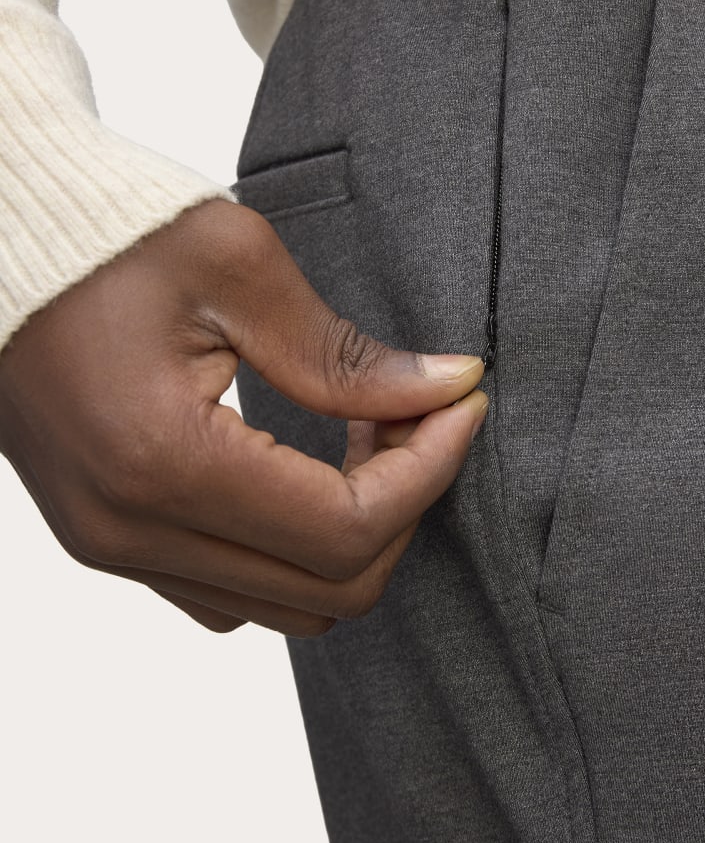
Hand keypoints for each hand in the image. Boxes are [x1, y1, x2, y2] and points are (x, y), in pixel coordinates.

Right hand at [0, 199, 486, 635]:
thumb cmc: (105, 235)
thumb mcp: (236, 267)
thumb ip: (345, 354)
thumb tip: (446, 387)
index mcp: (160, 461)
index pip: (346, 529)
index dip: (429, 471)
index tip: (461, 404)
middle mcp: (130, 529)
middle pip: (331, 591)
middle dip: (404, 505)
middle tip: (418, 414)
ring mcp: (113, 546)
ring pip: (289, 607)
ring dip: (354, 532)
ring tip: (365, 434)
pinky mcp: (110, 538)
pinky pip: (232, 591)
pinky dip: (295, 548)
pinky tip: (308, 465)